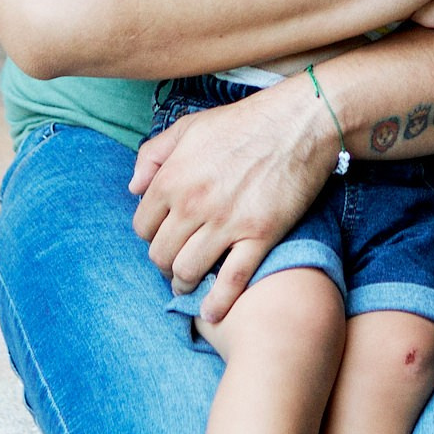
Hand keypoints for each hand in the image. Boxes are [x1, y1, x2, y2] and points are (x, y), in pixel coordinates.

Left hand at [129, 78, 334, 321]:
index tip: (164, 236)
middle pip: (161, 254)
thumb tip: (133, 187)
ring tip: (190, 283)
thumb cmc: (245, 122)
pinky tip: (212, 312)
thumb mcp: (190, 126)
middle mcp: (193, 203)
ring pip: (188, 271)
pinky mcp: (259, 236)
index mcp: (173, 178)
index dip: (151, 235)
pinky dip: (217, 303)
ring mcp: (226, 222)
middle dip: (165, 262)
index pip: (142, 227)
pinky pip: (231, 281)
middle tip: (176, 262)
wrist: (299, 122)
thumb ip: (153, 154)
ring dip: (185, 283)